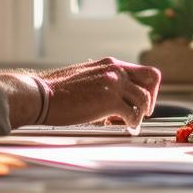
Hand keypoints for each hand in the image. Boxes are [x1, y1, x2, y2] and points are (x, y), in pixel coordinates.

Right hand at [42, 58, 160, 128]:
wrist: (40, 94)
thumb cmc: (56, 90)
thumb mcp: (85, 76)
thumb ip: (103, 81)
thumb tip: (113, 98)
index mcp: (109, 64)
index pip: (143, 71)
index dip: (148, 88)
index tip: (141, 101)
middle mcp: (115, 70)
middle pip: (152, 79)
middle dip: (151, 98)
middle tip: (145, 112)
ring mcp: (113, 84)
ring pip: (144, 99)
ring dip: (140, 114)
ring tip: (130, 124)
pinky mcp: (109, 101)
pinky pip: (133, 115)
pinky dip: (132, 124)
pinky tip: (126, 128)